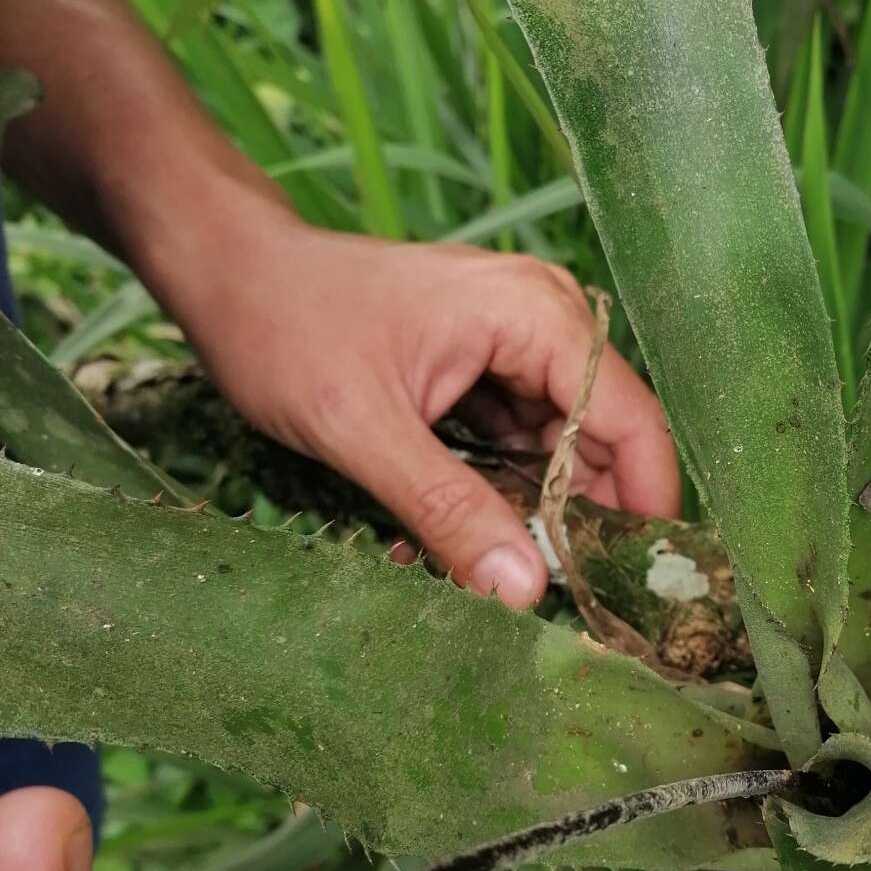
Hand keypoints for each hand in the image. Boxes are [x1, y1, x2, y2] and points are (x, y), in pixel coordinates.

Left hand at [158, 201, 680, 608]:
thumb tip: (525, 589)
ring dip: (532, 512)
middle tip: (541, 597)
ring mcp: (518, 341)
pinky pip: (522, 440)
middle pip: (604, 439)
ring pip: (562, 448)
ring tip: (487, 570)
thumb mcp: (364, 431)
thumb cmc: (286, 327)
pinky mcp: (490, 364)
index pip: (630, 421)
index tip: (631, 588)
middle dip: (579, 520)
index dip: (642, 507)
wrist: (228, 272)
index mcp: (535, 315)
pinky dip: (498, 490)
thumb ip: (448, 510)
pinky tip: (461, 535)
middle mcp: (545, 319)